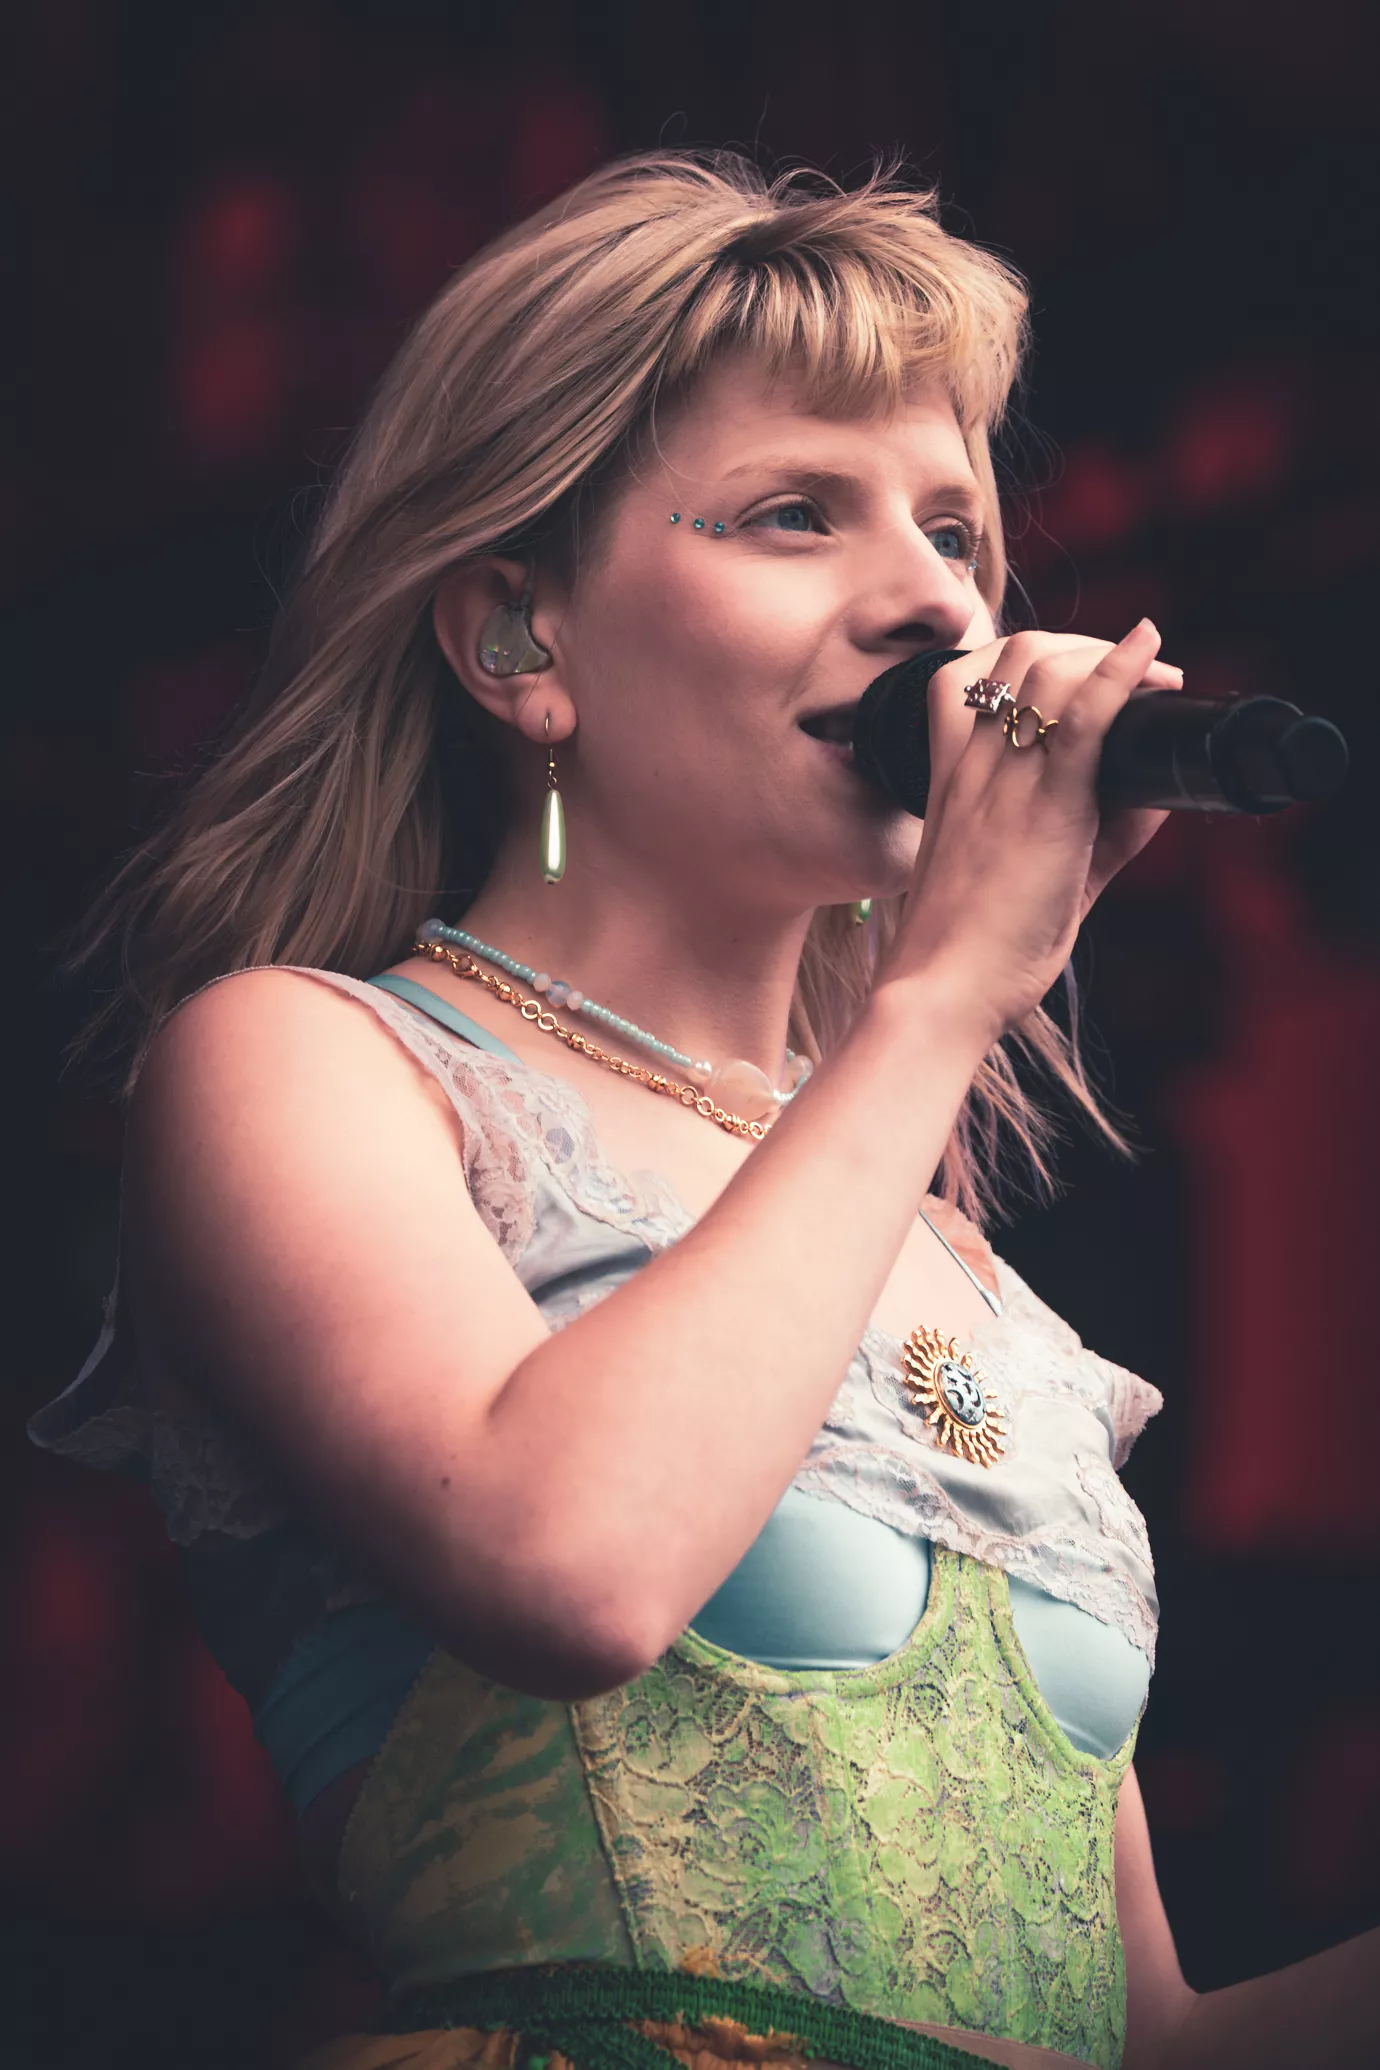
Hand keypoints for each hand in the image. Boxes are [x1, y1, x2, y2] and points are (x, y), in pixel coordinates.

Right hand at [875, 622, 1179, 1039]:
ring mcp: (1003, 782)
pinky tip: (1150, 650)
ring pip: (1048, 669)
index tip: (1076, 674)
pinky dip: (1122, 674)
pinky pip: (1084, 717)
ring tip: (1155, 677)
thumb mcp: (1035, 874)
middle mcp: (972, 766)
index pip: (965, 677)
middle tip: (1130, 673)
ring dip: (1109, 656)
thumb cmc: (976, 948)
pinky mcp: (1044, 808)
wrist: (942, 991)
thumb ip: (1097, 831)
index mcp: (951, 777)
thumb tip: (1156, 796)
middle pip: (1018, 653)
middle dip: (1081, 644)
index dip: (1025, 656)